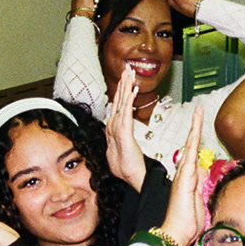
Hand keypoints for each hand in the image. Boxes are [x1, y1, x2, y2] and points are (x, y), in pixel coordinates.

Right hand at [104, 68, 147, 189]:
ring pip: (120, 103)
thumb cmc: (128, 166)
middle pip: (117, 100)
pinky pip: (126, 112)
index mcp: (114, 128)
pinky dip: (128, 100)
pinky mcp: (123, 132)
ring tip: (128, 73)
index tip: (126, 79)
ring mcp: (117, 128)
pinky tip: (131, 89)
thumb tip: (122, 132)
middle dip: (122, 84)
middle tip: (126, 69)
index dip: (121, 91)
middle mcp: (113, 126)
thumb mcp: (123, 148)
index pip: (118, 105)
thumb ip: (122, 137)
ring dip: (124, 87)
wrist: (130, 176)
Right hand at [159, 114, 207, 245]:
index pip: (193, 155)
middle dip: (195, 126)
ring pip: (191, 145)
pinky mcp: (185, 177)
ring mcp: (183, 174)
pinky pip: (190, 154)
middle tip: (198, 109)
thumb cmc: (186, 223)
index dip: (195, 139)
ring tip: (199, 110)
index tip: (198, 125)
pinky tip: (196, 127)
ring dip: (195, 127)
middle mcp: (184, 173)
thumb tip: (201, 172)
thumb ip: (199, 186)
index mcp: (187, 179)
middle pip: (191, 144)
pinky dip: (193, 139)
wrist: (175, 233)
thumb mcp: (198, 202)